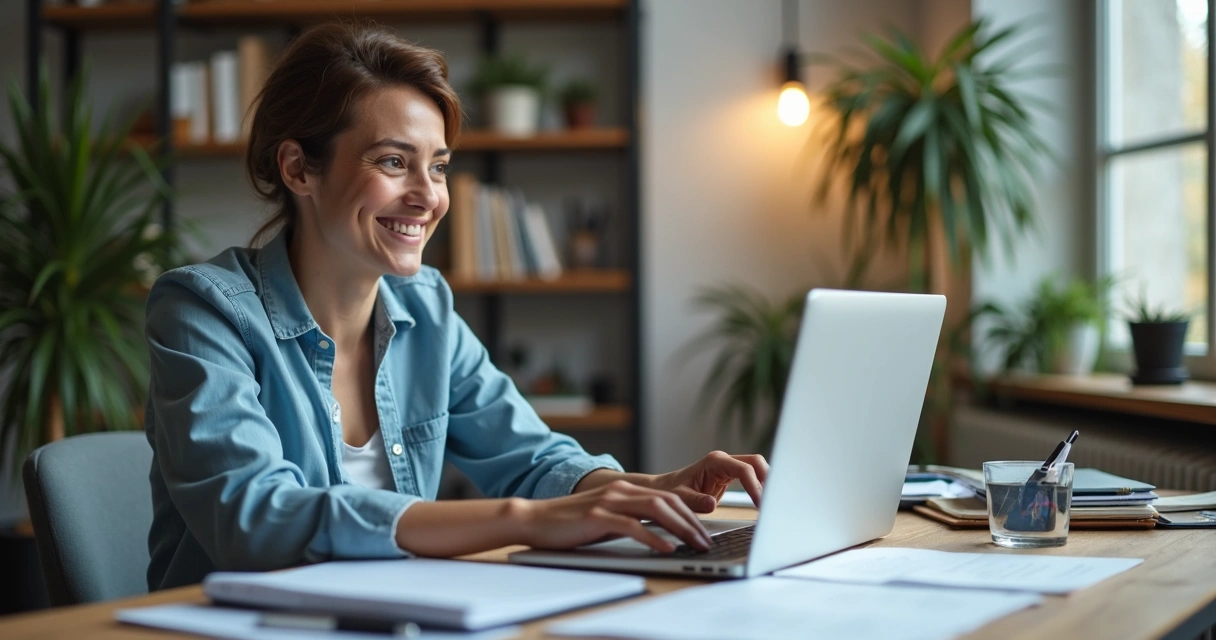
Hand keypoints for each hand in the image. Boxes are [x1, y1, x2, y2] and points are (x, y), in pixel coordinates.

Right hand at [517, 480, 711, 552]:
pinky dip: (653, 538)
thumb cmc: (570, 523)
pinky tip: (666, 548)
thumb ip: (631, 519)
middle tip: (707, 540)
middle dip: (692, 521)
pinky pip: (632, 526)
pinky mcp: (597, 517)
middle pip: (667, 501)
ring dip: (680, 528)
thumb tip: (660, 533)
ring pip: (655, 510)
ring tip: (695, 544)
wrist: (534, 518)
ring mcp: (609, 502)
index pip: (667, 496)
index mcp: (625, 489)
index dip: (690, 509)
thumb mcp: (607, 517)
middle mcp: (620, 490)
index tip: (706, 526)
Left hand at [649, 450, 768, 512]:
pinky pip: (752, 478)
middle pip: (757, 462)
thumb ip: (695, 501)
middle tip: (774, 503)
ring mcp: (729, 467)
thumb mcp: (680, 498)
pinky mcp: (731, 476)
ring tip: (772, 504)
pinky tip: (764, 503)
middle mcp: (724, 461)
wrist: (665, 489)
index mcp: (714, 462)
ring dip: (767, 483)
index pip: (744, 469)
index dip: (755, 486)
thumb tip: (712, 504)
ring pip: (758, 468)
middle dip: (769, 480)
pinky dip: (761, 488)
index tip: (760, 504)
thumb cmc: (671, 491)